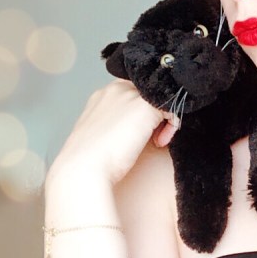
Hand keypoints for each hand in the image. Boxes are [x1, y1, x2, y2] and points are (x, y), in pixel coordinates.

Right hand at [48, 79, 178, 186]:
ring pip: (162, 101)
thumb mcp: (103, 133)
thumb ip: (118, 122)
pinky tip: (160, 142)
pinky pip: (171, 110)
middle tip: (153, 138)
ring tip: (156, 141)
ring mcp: (130, 96)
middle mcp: (116, 89)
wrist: (84, 169)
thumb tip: (137, 126)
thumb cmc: (91, 159)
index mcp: (103, 95)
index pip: (135, 93)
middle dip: (156, 115)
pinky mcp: (144, 107)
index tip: (141, 132)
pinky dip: (172, 126)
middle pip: (149, 95)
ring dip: (164, 121)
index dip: (143, 112)